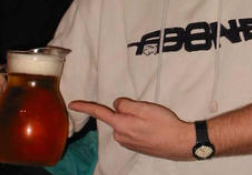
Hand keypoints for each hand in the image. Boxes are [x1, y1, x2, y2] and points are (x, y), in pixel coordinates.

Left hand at [69, 98, 193, 159]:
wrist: (180, 142)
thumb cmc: (163, 123)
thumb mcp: (144, 108)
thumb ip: (125, 104)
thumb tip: (116, 104)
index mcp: (121, 125)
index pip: (99, 113)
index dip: (85, 107)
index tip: (72, 104)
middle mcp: (121, 136)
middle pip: (116, 116)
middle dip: (125, 110)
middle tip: (145, 110)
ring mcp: (128, 144)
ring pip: (124, 123)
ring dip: (133, 118)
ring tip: (151, 119)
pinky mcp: (136, 147)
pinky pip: (131, 131)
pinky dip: (138, 126)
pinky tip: (151, 127)